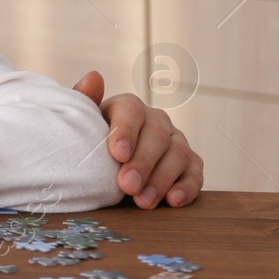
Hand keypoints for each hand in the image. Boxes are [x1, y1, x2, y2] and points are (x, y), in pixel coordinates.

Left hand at [72, 71, 202, 208]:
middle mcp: (157, 121)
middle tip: (127, 185)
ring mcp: (176, 142)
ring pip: (177, 155)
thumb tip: (93, 77)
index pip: (130, 111)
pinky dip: (186, 188)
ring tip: (143, 201)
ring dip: (161, 180)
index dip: (125, 131)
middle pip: (156, 136)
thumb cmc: (93, 141)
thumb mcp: (83, 123)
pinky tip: (173, 200)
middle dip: (142, 163)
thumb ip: (85, 101)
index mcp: (129, 107)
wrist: (107, 163)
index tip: (117, 154)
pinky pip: (195, 174)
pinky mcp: (191, 165)